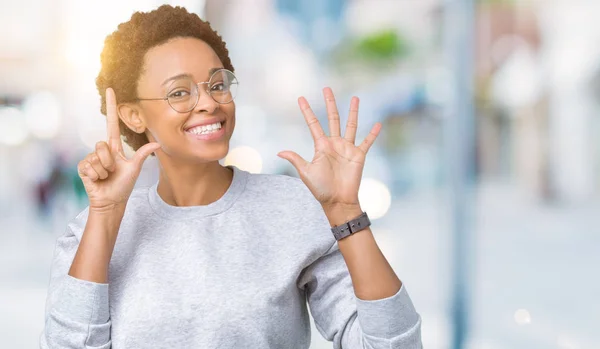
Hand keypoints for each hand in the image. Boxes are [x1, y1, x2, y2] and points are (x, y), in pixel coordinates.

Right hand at [77, 88, 160, 212]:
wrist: (111, 201)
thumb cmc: (123, 186)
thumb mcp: (135, 168)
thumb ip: (143, 155)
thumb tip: (158, 144)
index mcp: (114, 148)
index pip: (112, 123)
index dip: (112, 106)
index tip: (111, 89)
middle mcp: (102, 150)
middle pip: (102, 144)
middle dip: (109, 161)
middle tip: (112, 172)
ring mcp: (91, 158)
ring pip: (97, 156)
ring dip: (104, 170)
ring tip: (106, 177)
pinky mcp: (83, 167)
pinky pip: (89, 165)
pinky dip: (96, 175)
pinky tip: (97, 180)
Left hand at [277, 87, 380, 209]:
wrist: (337, 201)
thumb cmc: (320, 188)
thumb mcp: (306, 172)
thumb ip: (296, 159)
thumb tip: (280, 151)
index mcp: (321, 146)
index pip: (313, 124)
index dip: (307, 111)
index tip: (300, 98)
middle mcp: (334, 144)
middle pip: (332, 118)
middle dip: (330, 103)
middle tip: (327, 88)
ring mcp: (347, 148)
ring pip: (350, 125)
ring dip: (353, 112)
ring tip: (355, 98)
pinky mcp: (359, 155)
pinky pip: (367, 142)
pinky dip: (373, 134)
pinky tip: (378, 124)